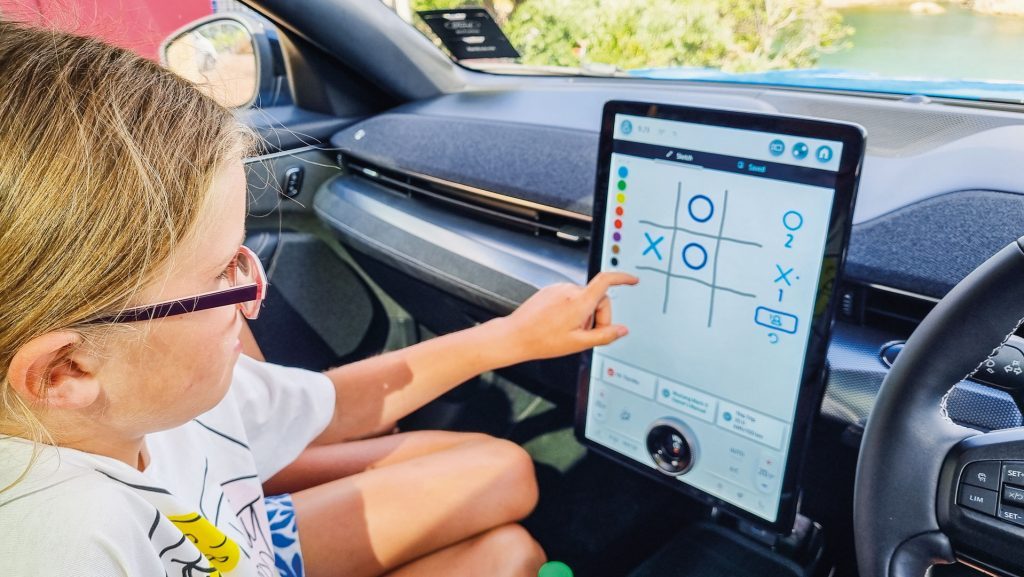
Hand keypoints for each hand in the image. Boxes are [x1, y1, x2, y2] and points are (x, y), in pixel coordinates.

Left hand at [498, 272, 638, 361]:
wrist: (516, 335)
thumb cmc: (542, 340)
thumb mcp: (579, 343)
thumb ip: (604, 336)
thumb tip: (622, 330)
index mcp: (579, 302)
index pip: (606, 281)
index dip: (622, 278)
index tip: (632, 280)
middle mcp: (570, 290)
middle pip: (597, 298)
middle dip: (597, 317)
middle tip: (586, 334)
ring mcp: (559, 288)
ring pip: (583, 299)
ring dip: (583, 315)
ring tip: (569, 331)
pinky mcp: (550, 290)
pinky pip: (570, 297)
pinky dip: (572, 310)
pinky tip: (560, 324)